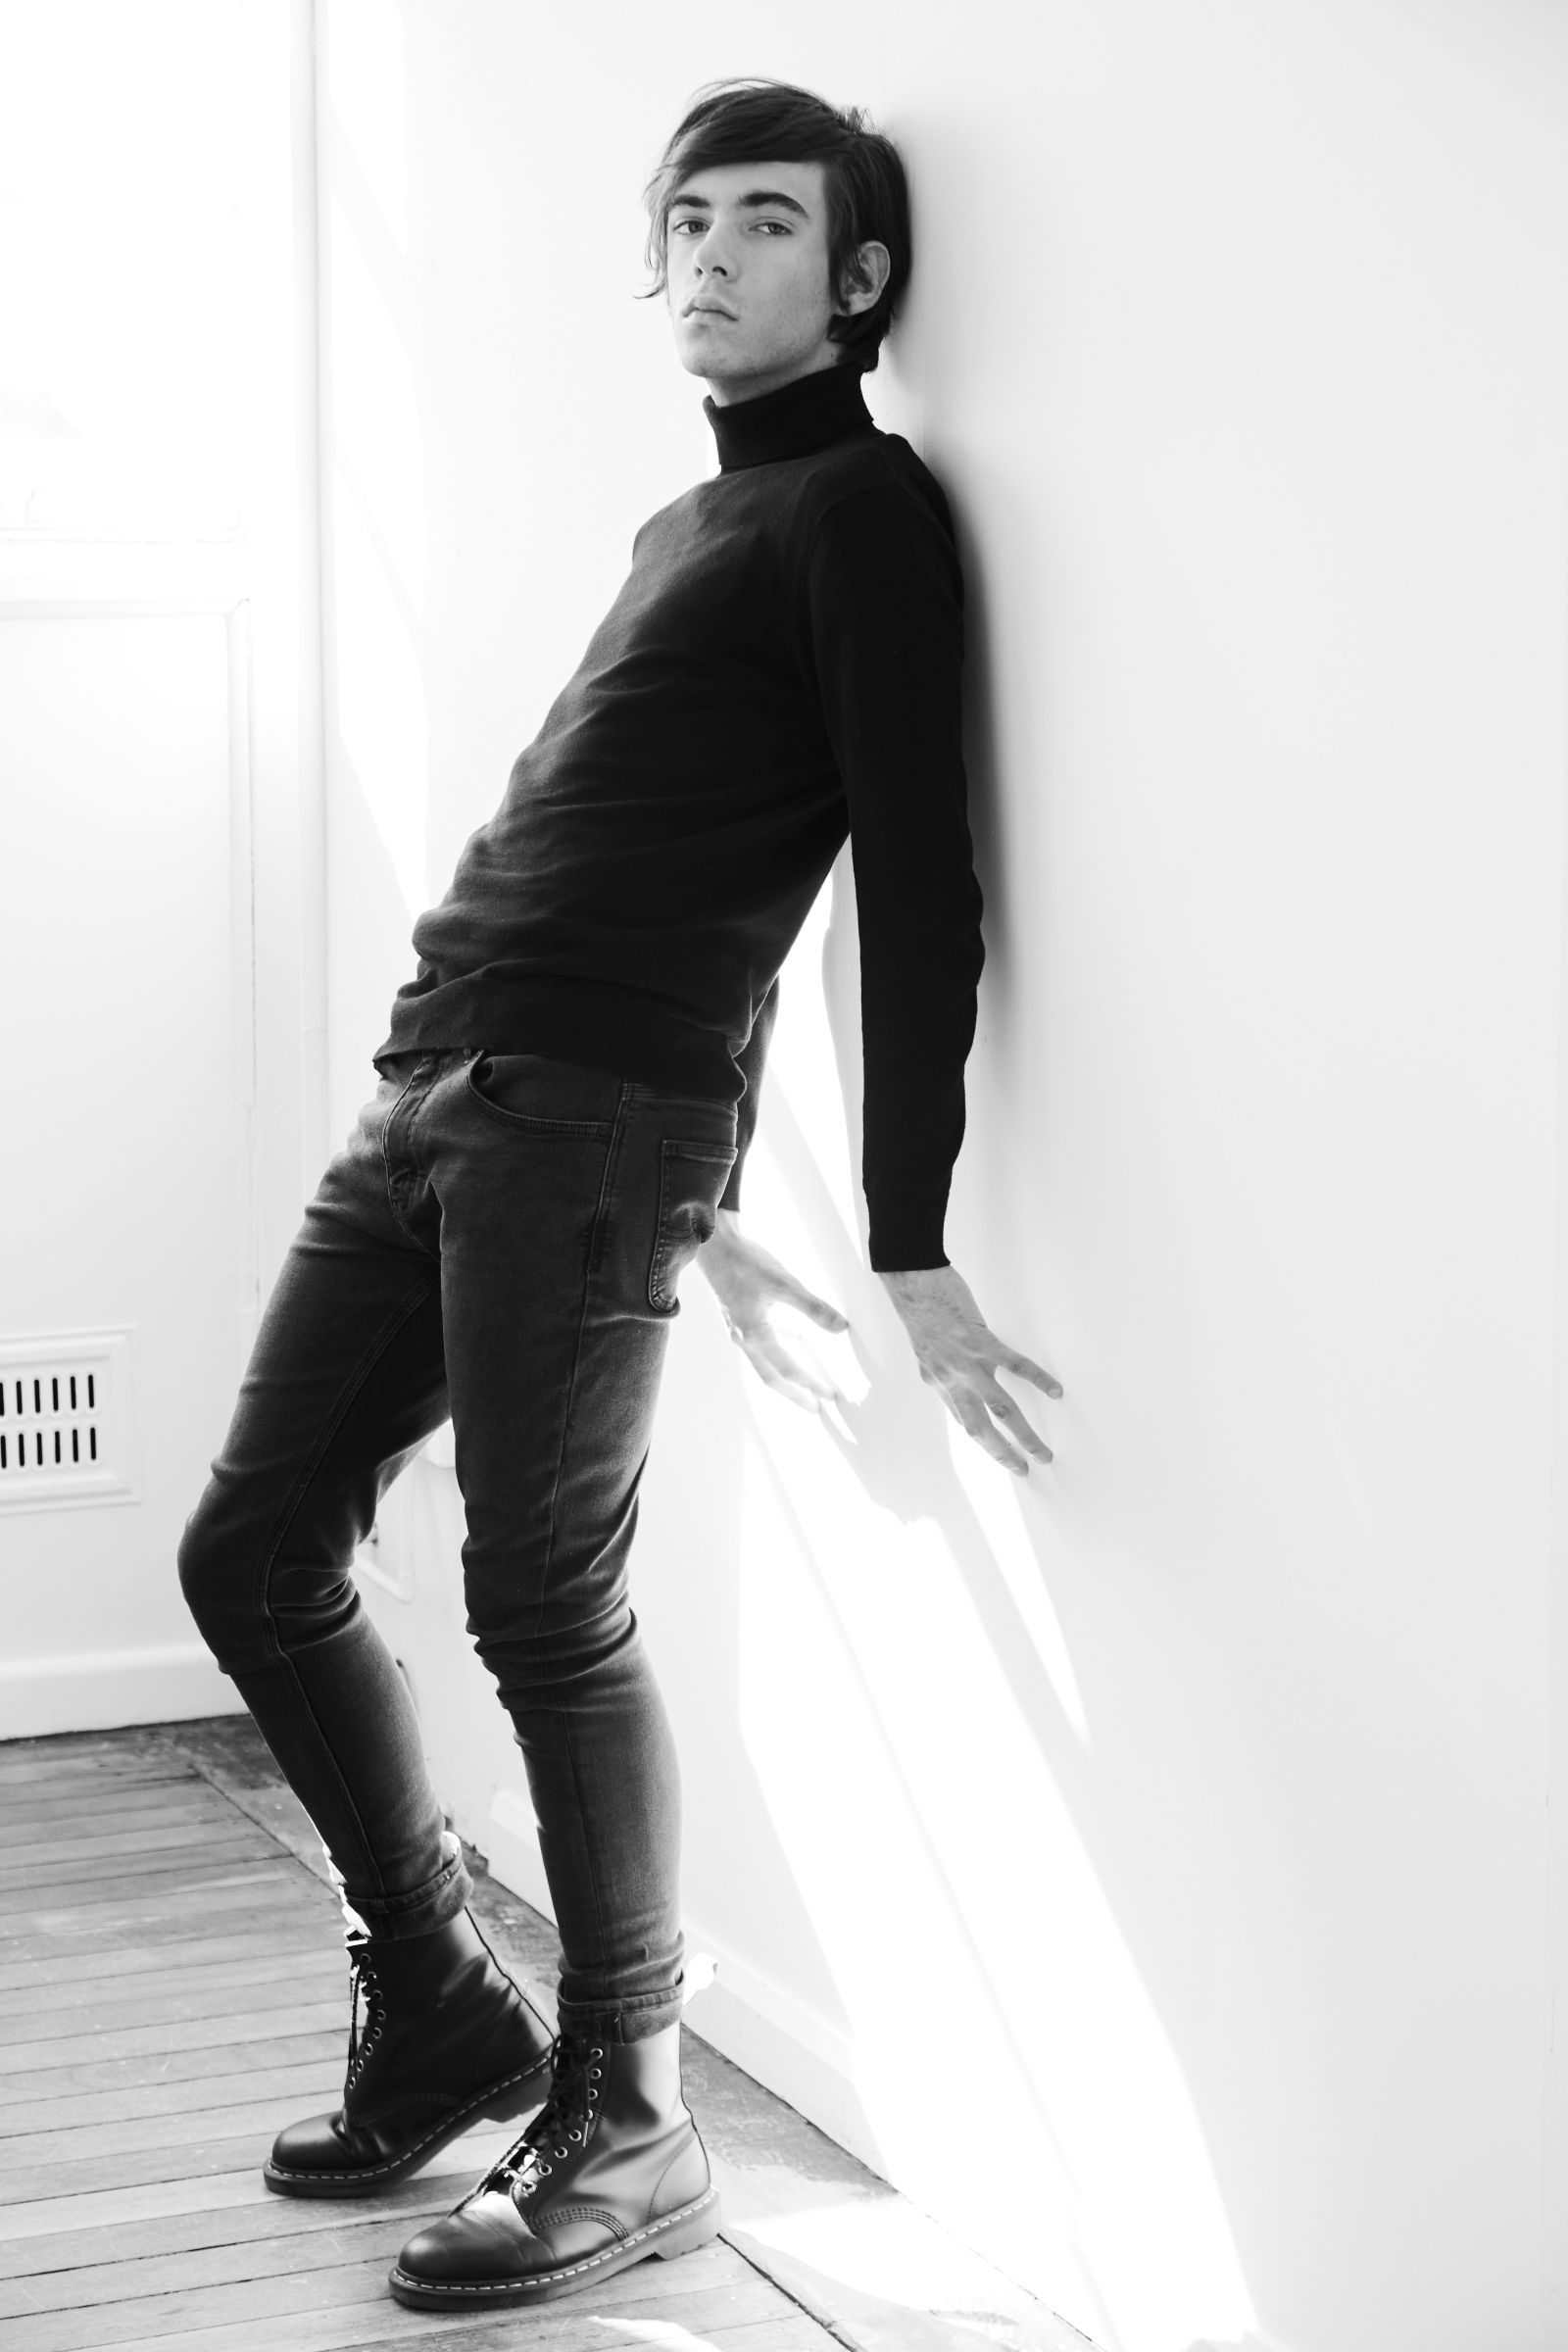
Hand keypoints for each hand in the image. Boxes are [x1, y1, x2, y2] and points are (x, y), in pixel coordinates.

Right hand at [698, 1211, 849, 1412]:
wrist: (714, 1245)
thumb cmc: (745, 1263)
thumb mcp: (784, 1284)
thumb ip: (813, 1308)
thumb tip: (840, 1328)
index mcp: (756, 1335)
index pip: (789, 1369)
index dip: (810, 1384)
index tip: (828, 1396)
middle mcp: (744, 1339)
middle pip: (771, 1378)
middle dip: (794, 1394)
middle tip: (814, 1408)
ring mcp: (737, 1330)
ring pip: (763, 1363)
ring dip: (784, 1376)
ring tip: (802, 1383)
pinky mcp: (736, 1317)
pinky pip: (759, 1344)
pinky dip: (776, 1350)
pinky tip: (791, 1338)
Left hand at [878, 1262, 1060, 1475]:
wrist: (912, 1283)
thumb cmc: (921, 1311)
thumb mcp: (928, 1351)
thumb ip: (946, 1370)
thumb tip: (962, 1381)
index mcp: (940, 1384)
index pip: (965, 1422)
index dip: (986, 1443)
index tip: (1004, 1458)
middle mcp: (952, 1381)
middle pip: (982, 1428)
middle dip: (1004, 1453)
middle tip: (1025, 1470)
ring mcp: (967, 1363)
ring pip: (1001, 1409)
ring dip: (1023, 1435)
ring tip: (1042, 1452)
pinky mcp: (981, 1342)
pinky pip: (1014, 1366)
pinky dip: (1037, 1379)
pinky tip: (1055, 1391)